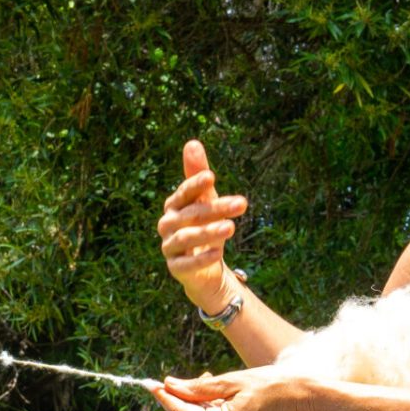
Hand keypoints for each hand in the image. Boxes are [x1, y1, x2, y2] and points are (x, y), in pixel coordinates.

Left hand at [152, 366, 310, 410]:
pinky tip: (211, 390)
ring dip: (191, 402)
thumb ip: (198, 387)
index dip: (163, 397)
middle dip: (175, 399)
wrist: (302, 398)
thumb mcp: (231, 381)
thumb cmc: (271, 386)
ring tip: (204, 379)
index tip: (149, 382)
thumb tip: (169, 385)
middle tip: (172, 378)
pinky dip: (203, 407)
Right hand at [157, 141, 247, 313]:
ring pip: (186, 238)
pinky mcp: (176, 268)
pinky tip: (217, 253)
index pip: (184, 192)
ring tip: (231, 227)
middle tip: (241, 203)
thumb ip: (198, 174)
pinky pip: (186, 263)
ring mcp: (170, 247)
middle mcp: (168, 225)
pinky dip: (201, 258)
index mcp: (174, 206)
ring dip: (208, 232)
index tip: (213, 177)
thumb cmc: (204, 227)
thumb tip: (192, 142)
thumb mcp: (206, 200)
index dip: (195, 184)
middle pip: (190, 214)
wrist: (204, 268)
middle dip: (216, 208)